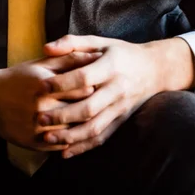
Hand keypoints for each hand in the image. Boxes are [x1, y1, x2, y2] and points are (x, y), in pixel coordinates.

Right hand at [0, 52, 98, 150]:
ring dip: (86, 128)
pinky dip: (72, 142)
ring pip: (72, 132)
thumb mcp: (42, 64)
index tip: (107, 87)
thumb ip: (69, 59)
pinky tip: (79, 135)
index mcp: (47, 85)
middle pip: (80, 112)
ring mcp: (36, 127)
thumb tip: (96, 56)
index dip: (98, 89)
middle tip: (107, 106)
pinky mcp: (32, 142)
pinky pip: (59, 146)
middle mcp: (41, 107)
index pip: (83, 89)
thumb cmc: (19, 77)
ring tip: (96, 121)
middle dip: (96, 109)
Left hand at [37, 35, 194, 157]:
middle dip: (62, 115)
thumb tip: (45, 49)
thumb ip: (72, 43)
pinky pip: (102, 137)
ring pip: (95, 127)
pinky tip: (64, 152)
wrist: (155, 70)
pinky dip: (83, 147)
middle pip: (89, 107)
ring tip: (47, 138)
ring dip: (70, 136)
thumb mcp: (100, 42)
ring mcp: (120, 108)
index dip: (62, 83)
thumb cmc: (121, 53)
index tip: (40, 87)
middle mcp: (117, 89)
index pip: (84, 77)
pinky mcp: (121, 121)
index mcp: (111, 67)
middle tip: (39, 118)